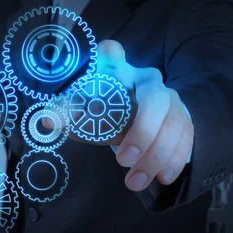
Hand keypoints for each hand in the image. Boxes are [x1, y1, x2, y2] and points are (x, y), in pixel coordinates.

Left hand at [44, 40, 193, 190]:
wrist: (140, 120)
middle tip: (122, 160)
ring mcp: (173, 102)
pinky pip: (186, 140)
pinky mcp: (184, 121)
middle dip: (142, 131)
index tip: (108, 51)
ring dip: (156, 156)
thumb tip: (46, 120)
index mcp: (121, 73)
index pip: (114, 56)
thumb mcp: (86, 112)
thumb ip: (68, 114)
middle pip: (155, 100)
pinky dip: (174, 161)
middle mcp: (150, 82)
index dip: (112, 54)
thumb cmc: (107, 110)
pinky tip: (162, 178)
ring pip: (174, 124)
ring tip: (135, 182)